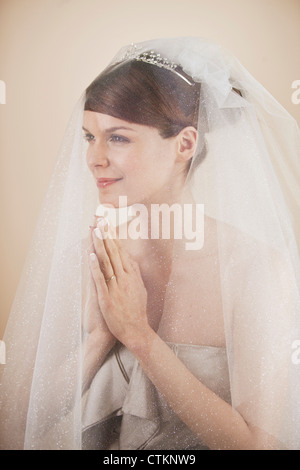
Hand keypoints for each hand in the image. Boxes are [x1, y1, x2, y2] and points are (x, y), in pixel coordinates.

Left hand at [89, 219, 149, 348]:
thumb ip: (135, 274)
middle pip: (114, 252)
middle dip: (107, 235)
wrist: (137, 331)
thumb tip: (132, 261)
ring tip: (96, 231)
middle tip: (100, 219)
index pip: (121, 251)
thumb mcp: (141, 289)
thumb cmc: (138, 312)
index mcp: (133, 275)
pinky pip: (101, 280)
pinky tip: (91, 256)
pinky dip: (95, 267)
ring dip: (101, 246)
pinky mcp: (107, 298)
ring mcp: (116, 287)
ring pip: (107, 262)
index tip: (108, 224)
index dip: (113, 237)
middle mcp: (125, 278)